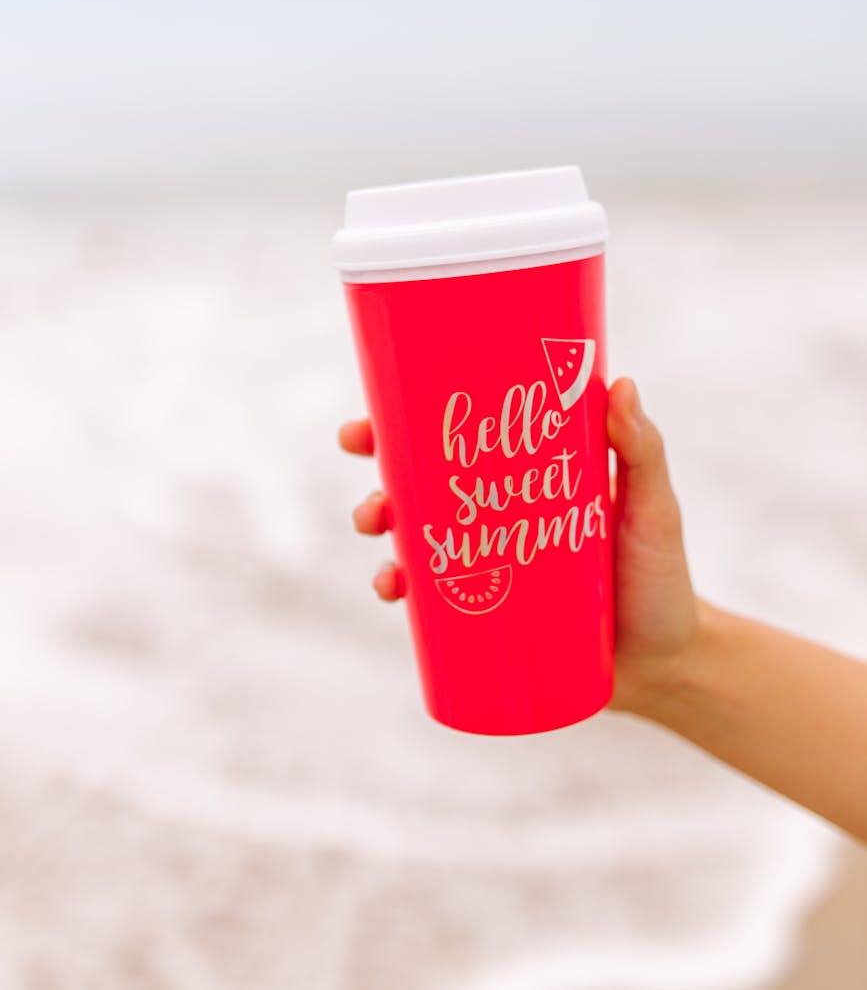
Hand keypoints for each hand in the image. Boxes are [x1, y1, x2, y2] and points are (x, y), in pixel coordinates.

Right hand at [337, 377, 698, 714]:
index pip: (467, 432)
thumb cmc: (664, 578)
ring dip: (378, 518)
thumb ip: (643, 453)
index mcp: (528, 476)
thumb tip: (621, 383)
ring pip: (412, 532)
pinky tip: (391, 588)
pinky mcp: (482, 615)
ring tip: (375, 522)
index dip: (415, 412)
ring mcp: (485, 564)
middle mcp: (497, 513)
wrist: (668, 668)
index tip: (381, 401)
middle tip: (363, 449)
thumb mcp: (654, 510)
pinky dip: (398, 587)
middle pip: (422, 475)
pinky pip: (426, 598)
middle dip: (379, 458)